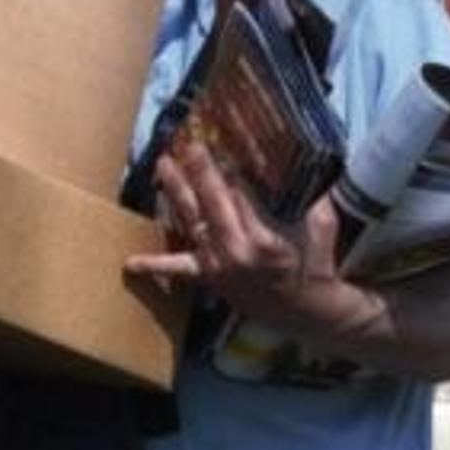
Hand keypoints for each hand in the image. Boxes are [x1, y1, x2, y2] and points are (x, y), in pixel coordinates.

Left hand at [123, 143, 348, 343]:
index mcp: (265, 240)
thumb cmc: (315, 262)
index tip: (221, 140)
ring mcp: (217, 264)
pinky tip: (130, 263)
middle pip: (212, 202)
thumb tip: (302, 162)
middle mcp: (236, 252)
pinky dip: (154, 264)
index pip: (242, 194)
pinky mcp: (208, 276)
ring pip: (192, 220)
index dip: (231, 167)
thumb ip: (309, 196)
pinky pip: (178, 268)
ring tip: (163, 165)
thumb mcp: (320, 224)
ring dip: (175, 191)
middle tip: (189, 143)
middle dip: (200, 170)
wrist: (302, 310)